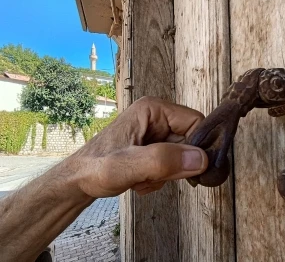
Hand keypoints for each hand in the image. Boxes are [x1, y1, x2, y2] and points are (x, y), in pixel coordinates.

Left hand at [69, 97, 207, 197]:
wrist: (78, 181)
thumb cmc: (95, 167)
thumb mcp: (127, 165)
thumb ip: (163, 161)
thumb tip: (201, 159)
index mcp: (153, 109)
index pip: (196, 122)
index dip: (198, 146)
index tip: (189, 170)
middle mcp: (157, 118)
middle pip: (190, 142)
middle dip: (175, 165)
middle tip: (153, 175)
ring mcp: (155, 134)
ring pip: (182, 157)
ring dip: (165, 175)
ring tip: (141, 177)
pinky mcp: (153, 148)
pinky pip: (171, 166)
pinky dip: (159, 178)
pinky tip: (139, 179)